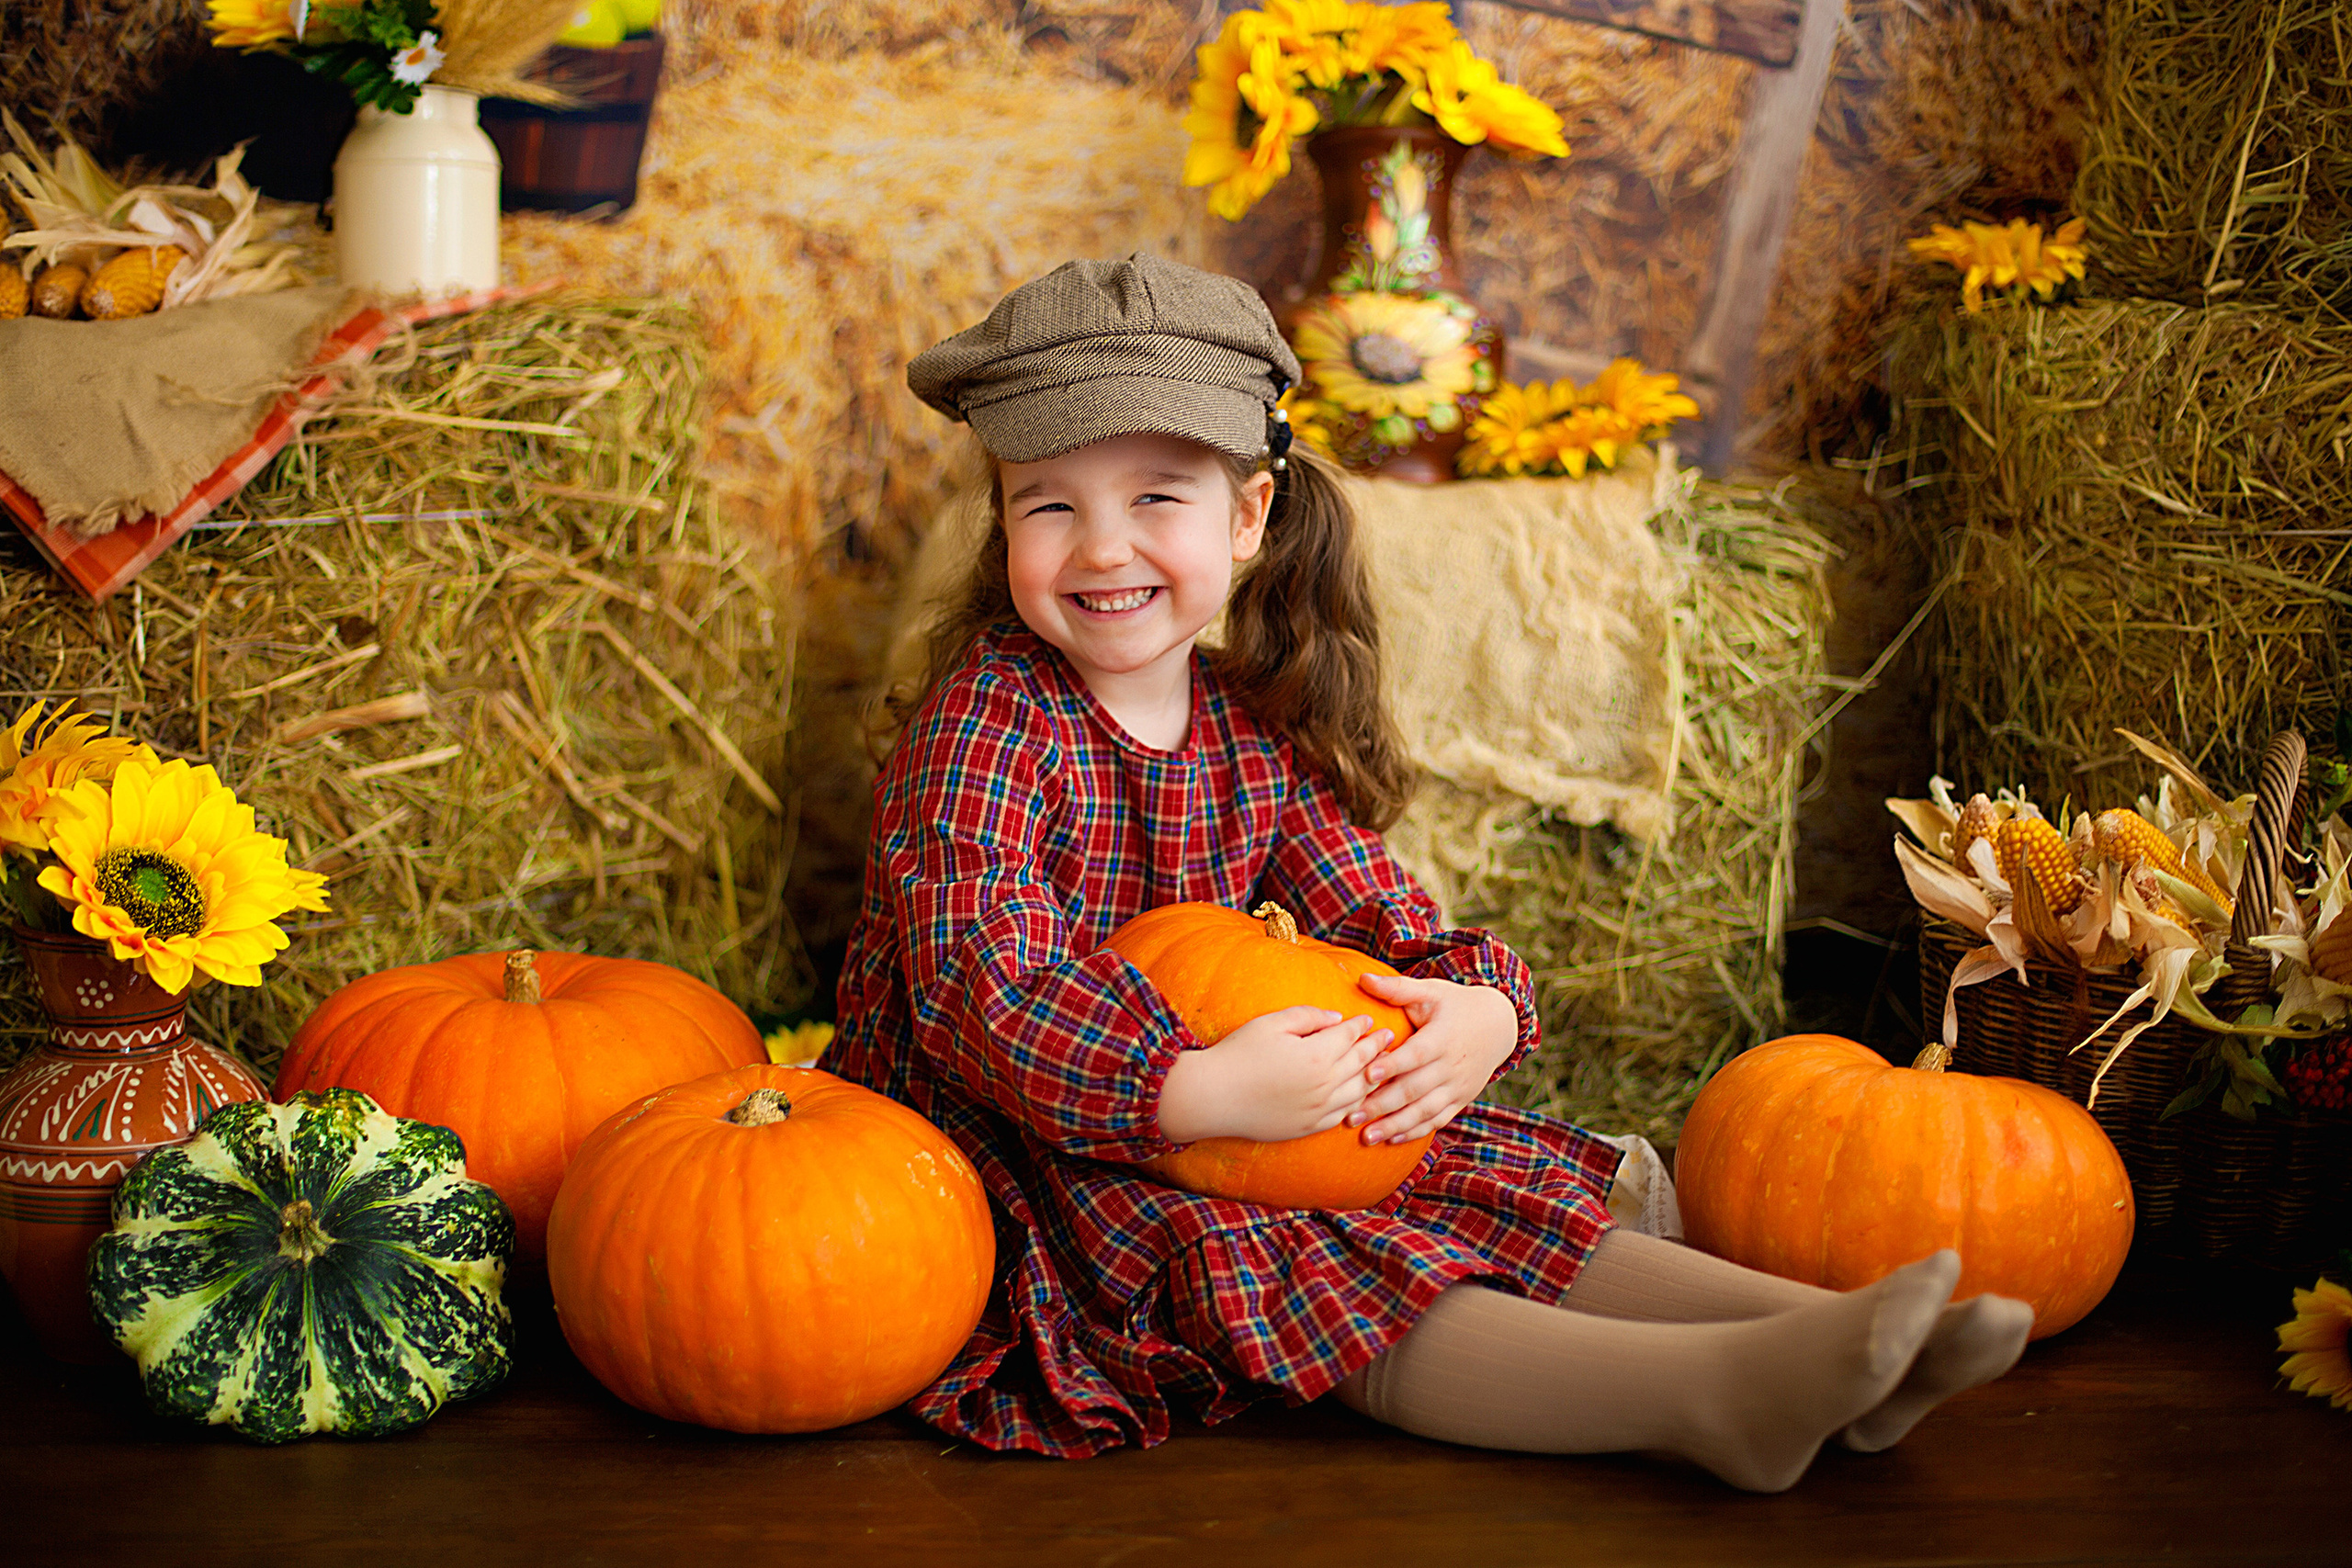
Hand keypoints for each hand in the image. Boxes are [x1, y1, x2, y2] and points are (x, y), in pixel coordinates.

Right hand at [1156, 1006, 1391, 1144]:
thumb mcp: (1271, 1023)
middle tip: (1389, 1036)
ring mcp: (1318, 1110)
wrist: (1212, 1097)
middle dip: (1376, 1047)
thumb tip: (1336, 1018)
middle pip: (1361, 1063)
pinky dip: (1357, 1103)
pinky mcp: (1308, 1127)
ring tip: (1383, 1065)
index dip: (1361, 1026)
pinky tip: (1360, 1095)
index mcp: (1317, 1055)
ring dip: (1373, 1076)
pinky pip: (1343, 1115)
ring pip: (1358, 1092)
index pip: (1348, 1036)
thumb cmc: (1238, 1054)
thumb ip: (1308, 1017)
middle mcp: (1324, 1085)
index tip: (1369, 1019)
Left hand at [1345, 974, 1518, 1145]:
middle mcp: (1452, 1066)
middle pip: (1415, 1089)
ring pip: (1424, 1111)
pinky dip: (1415, 1131)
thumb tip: (1362, 978)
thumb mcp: (1431, 991)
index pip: (1416, 1054)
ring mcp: (1458, 1086)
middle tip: (1351, 1116)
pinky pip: (1437, 1120)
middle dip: (1382, 1105)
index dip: (1393, 1065)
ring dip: (1395, 1125)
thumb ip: (1397, 988)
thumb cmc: (1455, 1005)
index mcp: (1442, 1037)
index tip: (1368, 1074)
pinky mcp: (1460, 1100)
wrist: (1498, 1025)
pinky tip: (1391, 1139)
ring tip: (1366, 1137)